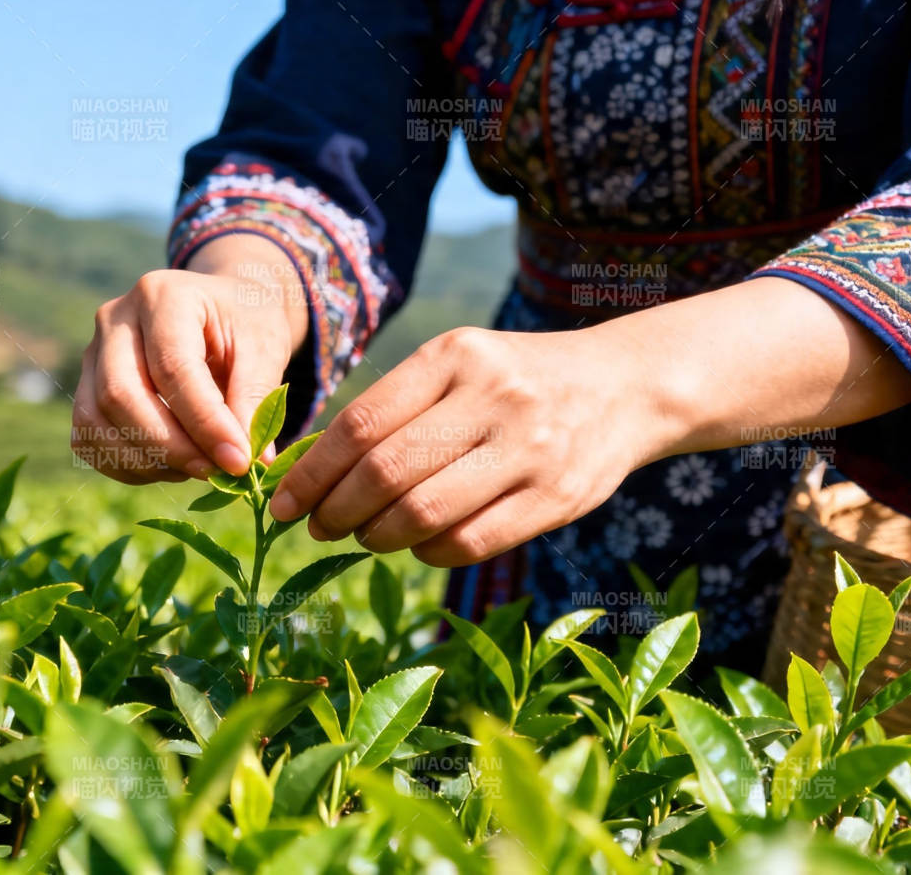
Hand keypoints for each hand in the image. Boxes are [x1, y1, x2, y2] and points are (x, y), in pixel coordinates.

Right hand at [72, 235, 309, 483]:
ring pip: (95, 421)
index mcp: (163, 295)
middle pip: (120, 394)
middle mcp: (115, 319)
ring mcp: (92, 353)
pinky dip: (125, 465)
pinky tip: (170, 467)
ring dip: (146, 460)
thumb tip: (251, 463)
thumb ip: (255, 399)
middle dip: (169, 447)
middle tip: (214, 473)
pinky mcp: (86, 386)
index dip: (204, 421)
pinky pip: (88, 438)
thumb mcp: (265, 348)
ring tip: (196, 468)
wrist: (222, 310)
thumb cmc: (245, 324)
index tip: (237, 460)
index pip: (172, 367)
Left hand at [267, 326, 673, 566]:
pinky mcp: (556, 497)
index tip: (284, 502)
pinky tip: (417, 545)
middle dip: (335, 511)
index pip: (360, 424)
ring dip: (378, 536)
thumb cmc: (515, 382)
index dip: (312, 473)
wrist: (626, 386)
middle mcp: (492, 397)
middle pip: (384, 473)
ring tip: (365, 536)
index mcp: (454, 357)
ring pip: (424, 513)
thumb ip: (397, 408)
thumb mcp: (459, 366)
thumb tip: (314, 472)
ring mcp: (528, 448)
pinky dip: (428, 553)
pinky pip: (470, 542)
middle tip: (316, 528)